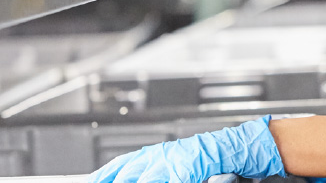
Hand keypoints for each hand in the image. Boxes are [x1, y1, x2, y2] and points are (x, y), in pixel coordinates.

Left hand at [87, 116, 285, 182]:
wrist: (234, 146)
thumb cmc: (207, 157)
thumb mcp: (177, 165)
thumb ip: (159, 171)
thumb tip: (138, 176)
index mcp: (157, 153)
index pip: (123, 164)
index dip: (105, 173)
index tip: (92, 180)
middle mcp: (162, 153)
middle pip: (130, 169)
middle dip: (113, 178)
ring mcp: (175, 159)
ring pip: (148, 174)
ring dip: (133, 179)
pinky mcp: (190, 164)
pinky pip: (175, 176)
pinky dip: (165, 179)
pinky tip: (162, 182)